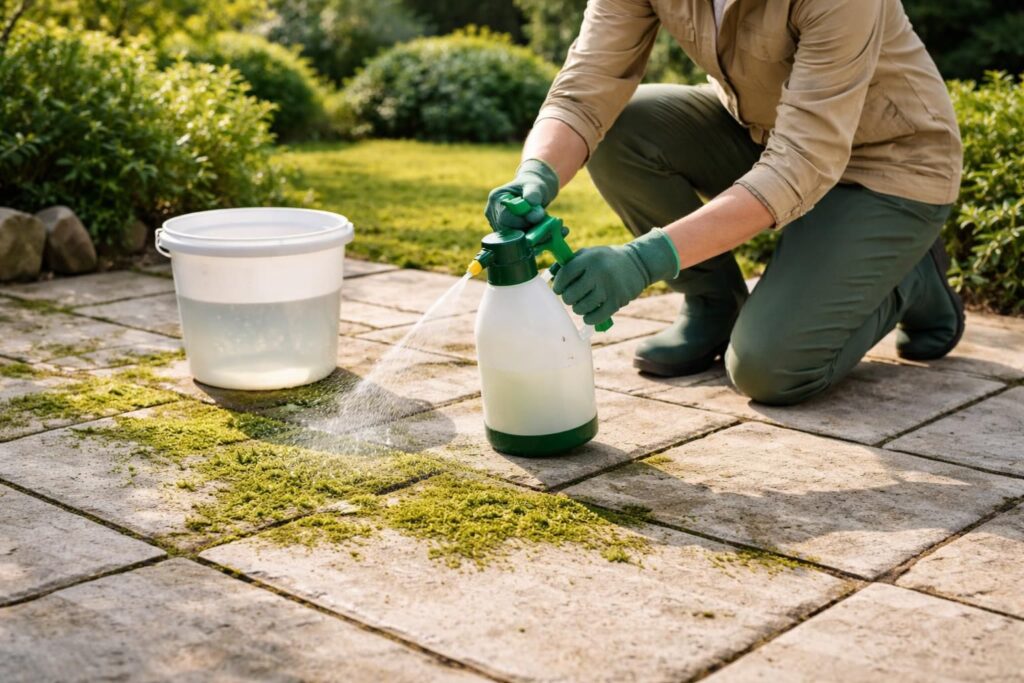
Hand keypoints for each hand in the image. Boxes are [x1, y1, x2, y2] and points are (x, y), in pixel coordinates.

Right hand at [485, 159, 558, 231]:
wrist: (533, 190)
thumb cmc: (534, 185)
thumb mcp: (536, 187)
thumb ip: (534, 198)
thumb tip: (534, 217)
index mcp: (496, 198)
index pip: (504, 217)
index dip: (521, 222)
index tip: (537, 219)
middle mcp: (492, 211)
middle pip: (506, 231)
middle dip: (526, 231)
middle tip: (544, 227)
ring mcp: (496, 222)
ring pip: (511, 238)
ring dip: (529, 236)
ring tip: (543, 227)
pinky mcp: (503, 231)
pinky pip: (515, 240)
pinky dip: (528, 238)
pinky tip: (539, 232)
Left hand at [553, 229, 679, 324]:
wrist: (638, 263)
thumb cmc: (606, 259)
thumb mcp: (589, 253)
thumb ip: (570, 263)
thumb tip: (550, 276)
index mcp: (589, 259)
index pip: (564, 275)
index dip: (558, 285)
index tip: (558, 288)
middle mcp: (598, 273)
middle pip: (570, 295)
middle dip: (568, 298)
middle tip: (572, 296)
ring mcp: (608, 288)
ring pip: (580, 308)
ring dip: (578, 308)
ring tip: (582, 303)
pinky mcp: (617, 302)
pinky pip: (595, 317)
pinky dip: (588, 318)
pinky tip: (589, 313)